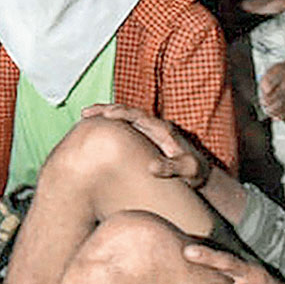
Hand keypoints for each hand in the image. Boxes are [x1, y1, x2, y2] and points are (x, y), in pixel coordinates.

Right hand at [80, 103, 208, 188]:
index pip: (139, 117)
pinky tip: (94, 130)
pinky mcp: (143, 140)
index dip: (123, 114)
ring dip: (104, 115)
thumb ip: (172, 167)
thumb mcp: (187, 170)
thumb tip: (151, 167)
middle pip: (127, 112)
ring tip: (85, 115)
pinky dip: (109, 126)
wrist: (199, 173)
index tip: (108, 114)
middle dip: (106, 110)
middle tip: (87, 112)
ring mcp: (147, 132)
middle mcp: (153, 127)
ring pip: (123, 119)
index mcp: (163, 130)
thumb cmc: (194, 172)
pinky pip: (124, 129)